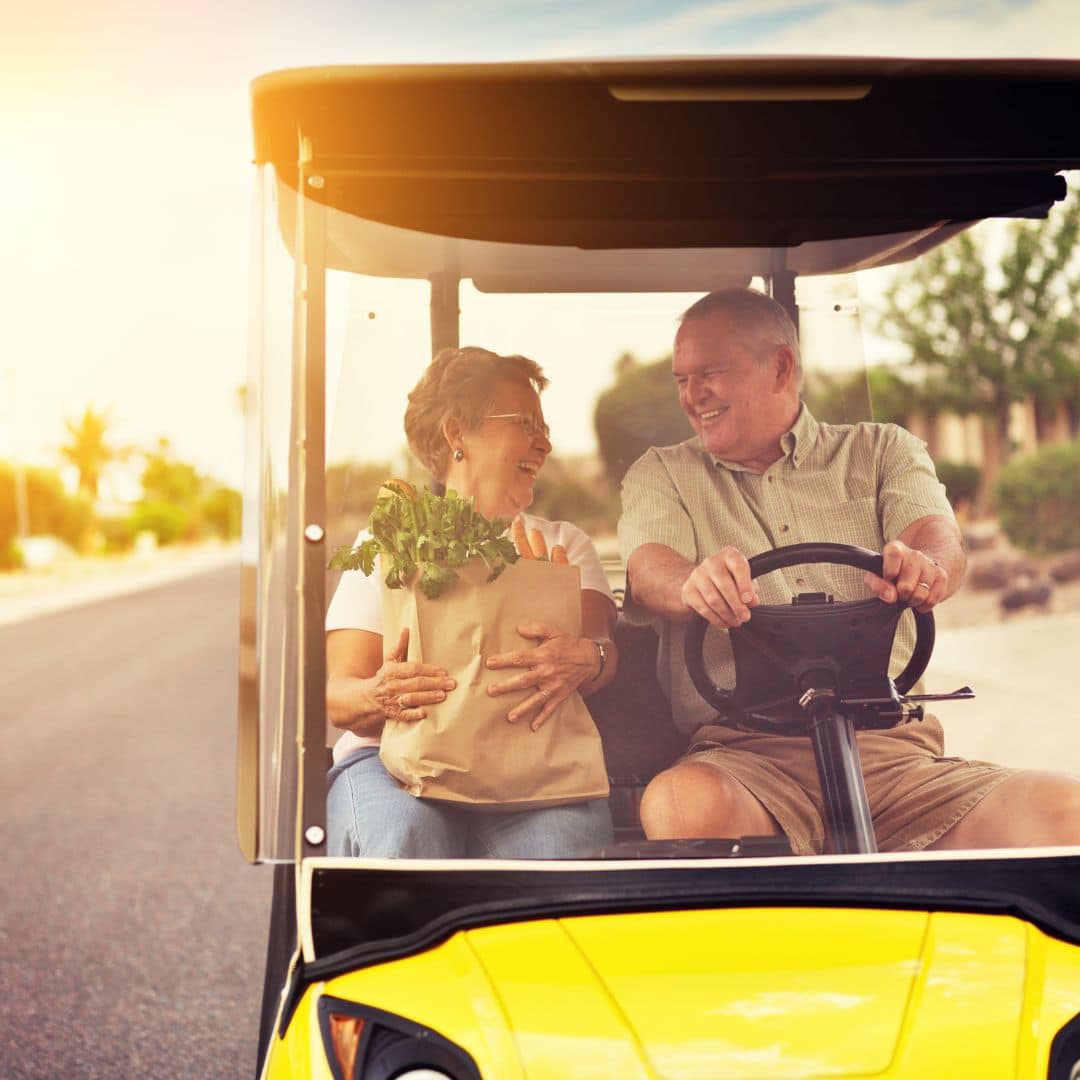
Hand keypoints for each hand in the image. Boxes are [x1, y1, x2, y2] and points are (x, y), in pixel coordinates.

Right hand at [369, 628, 455, 724]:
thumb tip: (406, 629)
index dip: (429, 670)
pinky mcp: (392, 713)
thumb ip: (399, 646)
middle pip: (415, 683)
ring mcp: (392, 700)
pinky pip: (403, 715)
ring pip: (411, 698)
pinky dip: (413, 714)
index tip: (443, 671)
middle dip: (434, 683)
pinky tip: (424, 713)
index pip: (413, 669)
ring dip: (427, 697)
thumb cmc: (384, 677)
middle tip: (450, 684)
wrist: (366, 698)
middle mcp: (391, 685)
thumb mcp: (389, 661)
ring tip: (442, 695)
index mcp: (391, 671)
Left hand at [485, 622, 599, 730]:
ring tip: (510, 718)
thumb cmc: (568, 644)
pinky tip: (533, 727)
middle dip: (507, 687)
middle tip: (491, 691)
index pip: (520, 658)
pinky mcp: (560, 695)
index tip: (489, 663)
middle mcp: (547, 672)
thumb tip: (519, 628)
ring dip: (523, 709)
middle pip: (524, 681)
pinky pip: (550, 708)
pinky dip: (542, 718)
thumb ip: (536, 629)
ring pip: (536, 699)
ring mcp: (554, 686)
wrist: (589, 658)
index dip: (504, 660)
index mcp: (543, 656)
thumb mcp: (554, 631)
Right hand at [680, 546, 759, 628]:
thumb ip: (751, 589)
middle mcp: (711, 562)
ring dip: (727, 614)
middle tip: (745, 617)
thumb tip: (752, 601)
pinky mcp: (688, 589)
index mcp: (729, 555)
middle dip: (737, 605)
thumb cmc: (729, 578)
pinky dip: (715, 619)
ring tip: (736, 621)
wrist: (704, 579)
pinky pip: (703, 608)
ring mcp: (697, 575)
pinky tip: (724, 622)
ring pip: (713, 599)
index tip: (749, 600)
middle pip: (724, 586)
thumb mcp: (743, 578)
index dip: (745, 585)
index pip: (738, 567)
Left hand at [864, 540, 946, 612]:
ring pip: (920, 595)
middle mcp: (915, 555)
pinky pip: (932, 600)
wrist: (915, 571)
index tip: (889, 578)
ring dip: (913, 600)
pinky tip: (920, 598)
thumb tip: (890, 596)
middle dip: (901, 595)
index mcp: (895, 549)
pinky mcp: (942, 576)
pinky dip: (924, 604)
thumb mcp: (877, 576)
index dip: (890, 571)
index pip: (893, 555)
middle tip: (900, 592)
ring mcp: (930, 565)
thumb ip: (877, 585)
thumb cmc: (893, 574)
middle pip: (906, 586)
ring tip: (910, 594)